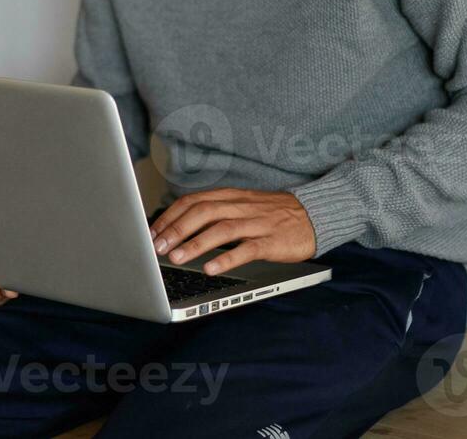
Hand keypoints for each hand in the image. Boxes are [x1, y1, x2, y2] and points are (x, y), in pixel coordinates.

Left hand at [149, 189, 316, 275]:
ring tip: (176, 258)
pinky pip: (247, 249)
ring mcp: (257, 223)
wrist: (315, 214)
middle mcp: (241, 206)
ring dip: (195, 244)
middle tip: (156, 247)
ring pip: (221, 229)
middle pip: (203, 212)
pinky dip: (226, 259)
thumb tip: (182, 227)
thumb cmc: (274, 214)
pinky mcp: (272, 241)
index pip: (193, 201)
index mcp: (232, 196)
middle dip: (176, 230)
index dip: (170, 216)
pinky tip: (211, 269)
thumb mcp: (243, 205)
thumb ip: (217, 213)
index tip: (151, 232)